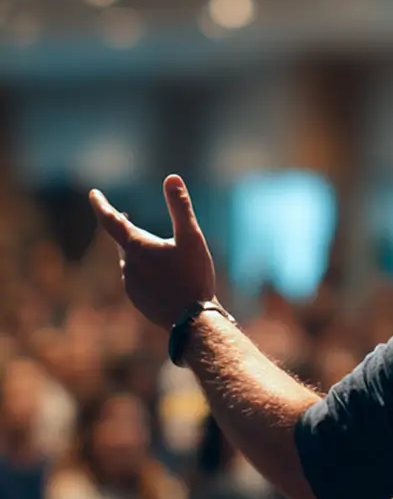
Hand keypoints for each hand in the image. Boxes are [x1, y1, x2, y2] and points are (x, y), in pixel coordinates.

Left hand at [89, 174, 216, 331]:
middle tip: (122, 215)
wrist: (191, 320)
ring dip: (137, 251)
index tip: (93, 194)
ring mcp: (131, 285)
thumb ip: (181, 206)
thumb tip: (171, 178)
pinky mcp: (138, 300)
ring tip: (150, 246)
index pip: (111, 221)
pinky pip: (137, 278)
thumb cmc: (192, 275)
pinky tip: (161, 274)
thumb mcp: (192, 236)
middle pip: (122, 242)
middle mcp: (128, 266)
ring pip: (130, 261)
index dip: (101, 205)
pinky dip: (145, 269)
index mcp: (137, 247)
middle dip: (122, 228)